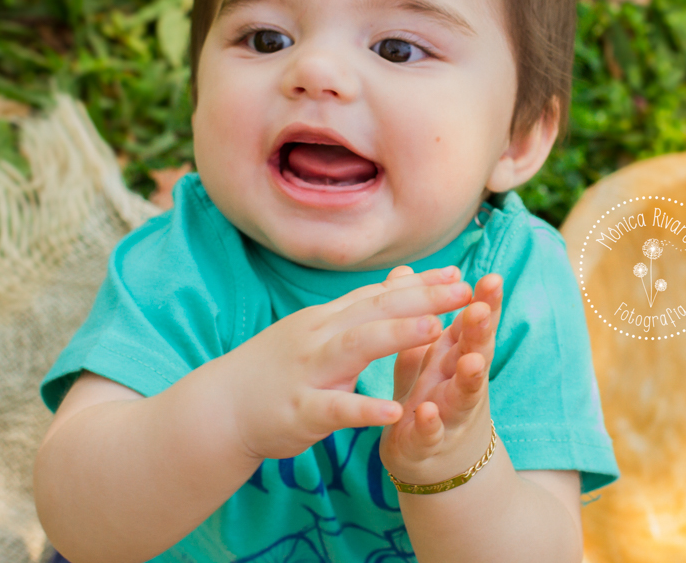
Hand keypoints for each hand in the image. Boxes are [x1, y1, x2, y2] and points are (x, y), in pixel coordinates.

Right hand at [222, 265, 472, 461]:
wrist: (220, 408)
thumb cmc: (276, 370)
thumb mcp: (316, 333)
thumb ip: (358, 311)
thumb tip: (399, 280)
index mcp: (326, 320)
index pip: (378, 295)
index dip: (420, 285)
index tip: (459, 274)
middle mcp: (318, 336)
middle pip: (375, 310)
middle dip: (423, 299)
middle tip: (465, 291)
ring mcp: (308, 371)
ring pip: (356, 347)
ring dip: (397, 336)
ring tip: (436, 331)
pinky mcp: (299, 410)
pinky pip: (336, 408)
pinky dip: (364, 408)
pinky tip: (394, 412)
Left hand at [379, 266, 503, 484]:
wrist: (433, 464)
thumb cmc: (431, 397)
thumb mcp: (426, 354)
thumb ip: (419, 316)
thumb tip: (406, 270)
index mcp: (457, 356)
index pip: (474, 325)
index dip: (485, 303)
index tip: (493, 278)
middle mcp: (459, 383)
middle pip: (475, 353)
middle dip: (480, 332)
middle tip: (482, 309)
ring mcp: (448, 415)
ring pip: (462, 394)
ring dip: (469, 378)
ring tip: (472, 361)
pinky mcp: (427, 444)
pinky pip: (429, 433)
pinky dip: (429, 423)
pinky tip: (425, 412)